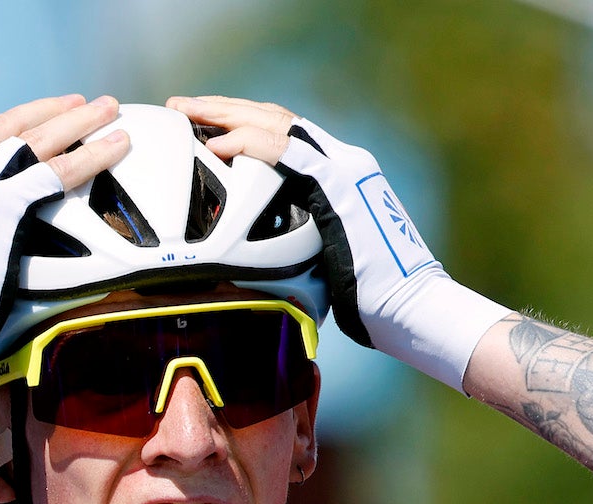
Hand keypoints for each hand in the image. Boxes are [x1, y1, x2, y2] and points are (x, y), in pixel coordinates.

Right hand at [0, 95, 127, 411]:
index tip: (17, 122)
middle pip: (3, 129)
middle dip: (42, 112)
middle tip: (74, 102)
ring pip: (37, 139)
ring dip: (77, 121)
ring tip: (107, 108)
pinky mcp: (7, 204)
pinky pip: (59, 170)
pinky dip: (93, 155)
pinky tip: (117, 145)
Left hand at [169, 95, 507, 387]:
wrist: (412, 307)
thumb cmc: (372, 300)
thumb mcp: (325, 260)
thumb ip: (297, 242)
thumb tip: (254, 260)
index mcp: (341, 174)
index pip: (283, 133)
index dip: (241, 122)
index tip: (202, 126)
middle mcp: (344, 161)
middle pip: (274, 118)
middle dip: (224, 108)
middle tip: (181, 106)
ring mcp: (344, 169)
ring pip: (276, 123)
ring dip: (227, 114)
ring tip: (188, 111)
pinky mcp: (340, 188)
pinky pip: (287, 153)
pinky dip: (250, 144)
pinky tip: (218, 144)